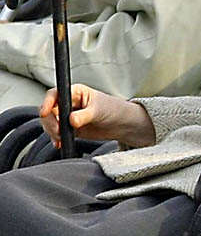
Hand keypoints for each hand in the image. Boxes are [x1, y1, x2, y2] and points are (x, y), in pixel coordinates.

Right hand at [39, 84, 155, 146]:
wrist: (121, 124)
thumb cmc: (112, 110)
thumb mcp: (98, 111)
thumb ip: (84, 116)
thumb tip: (71, 120)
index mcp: (75, 92)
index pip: (55, 94)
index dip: (47, 103)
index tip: (45, 113)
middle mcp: (68, 103)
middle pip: (48, 110)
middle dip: (50, 122)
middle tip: (57, 131)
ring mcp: (67, 116)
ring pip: (50, 122)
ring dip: (52, 131)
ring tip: (61, 138)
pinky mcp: (69, 128)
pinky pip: (56, 132)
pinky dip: (56, 138)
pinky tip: (59, 143)